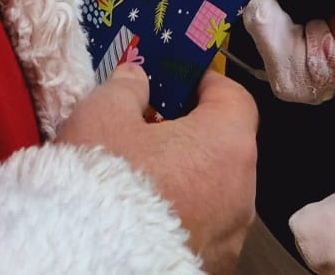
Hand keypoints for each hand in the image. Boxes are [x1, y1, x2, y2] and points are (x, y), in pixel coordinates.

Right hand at [54, 64, 258, 273]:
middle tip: (148, 130)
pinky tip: (144, 218)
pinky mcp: (214, 267)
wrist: (92, 261)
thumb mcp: (102, 114)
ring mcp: (232, 237)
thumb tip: (138, 78)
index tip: (175, 81)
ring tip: (142, 179)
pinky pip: (204, 230)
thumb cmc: (106, 178)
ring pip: (215, 193)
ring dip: (188, 180)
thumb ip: (126, 87)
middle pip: (224, 148)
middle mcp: (243, 192)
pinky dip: (183, 218)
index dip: (205, 84)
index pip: (235, 98)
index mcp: (227, 144)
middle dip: (191, 135)